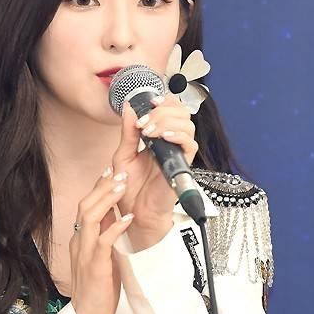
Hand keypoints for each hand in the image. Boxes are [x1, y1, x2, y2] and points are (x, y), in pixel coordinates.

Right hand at [69, 169, 135, 313]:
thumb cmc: (97, 290)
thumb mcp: (101, 257)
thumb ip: (105, 237)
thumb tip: (116, 218)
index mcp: (80, 239)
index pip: (87, 206)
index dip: (98, 187)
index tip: (111, 171)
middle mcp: (80, 241)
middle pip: (86, 205)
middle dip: (103, 186)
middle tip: (119, 171)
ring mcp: (85, 252)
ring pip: (91, 216)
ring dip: (107, 198)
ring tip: (122, 185)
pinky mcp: (95, 264)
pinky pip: (103, 240)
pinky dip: (115, 227)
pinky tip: (127, 218)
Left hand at [112, 94, 198, 239]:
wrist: (134, 213)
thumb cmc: (130, 188)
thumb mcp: (123, 155)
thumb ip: (128, 132)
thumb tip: (129, 108)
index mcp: (158, 137)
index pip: (171, 109)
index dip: (164, 101)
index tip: (149, 102)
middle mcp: (171, 143)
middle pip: (182, 112)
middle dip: (163, 110)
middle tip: (144, 123)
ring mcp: (178, 153)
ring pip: (187, 125)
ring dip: (166, 122)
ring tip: (148, 132)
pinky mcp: (183, 165)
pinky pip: (190, 144)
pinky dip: (178, 135)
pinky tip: (164, 137)